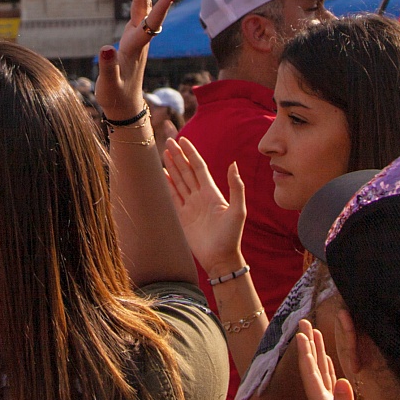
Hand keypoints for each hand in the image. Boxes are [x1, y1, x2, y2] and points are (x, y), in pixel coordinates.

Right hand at [96, 0, 178, 121]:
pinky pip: (139, 10)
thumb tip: (105, 47)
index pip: (149, 24)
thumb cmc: (115, 95)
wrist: (125, 105)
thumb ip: (106, 67)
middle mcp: (140, 38)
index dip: (161, 8)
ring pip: (142, 5)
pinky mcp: (134, 37)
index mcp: (135, 48)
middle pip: (144, 5)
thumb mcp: (108, 85)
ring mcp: (138, 37)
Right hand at [162, 140, 246, 272]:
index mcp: (212, 192)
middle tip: (169, 141)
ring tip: (163, 154)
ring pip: (178, 181)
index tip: (183, 140)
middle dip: (178, 156)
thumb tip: (233, 164)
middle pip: (186, 171)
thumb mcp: (238, 211)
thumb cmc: (232, 236)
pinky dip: (166, 185)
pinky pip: (172, 197)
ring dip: (171, 168)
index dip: (190, 153)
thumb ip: (236, 188)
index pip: (198, 167)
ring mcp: (190, 206)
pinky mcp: (182, 217)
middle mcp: (200, 196)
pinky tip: (161, 176)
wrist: (221, 259)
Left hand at [294, 321, 357, 399]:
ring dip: (317, 353)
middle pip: (312, 367)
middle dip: (309, 344)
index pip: (311, 373)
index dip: (306, 352)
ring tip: (315, 334)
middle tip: (304, 320)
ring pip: (320, 374)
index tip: (301, 331)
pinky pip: (330, 385)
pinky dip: (329, 370)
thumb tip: (345, 381)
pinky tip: (330, 364)